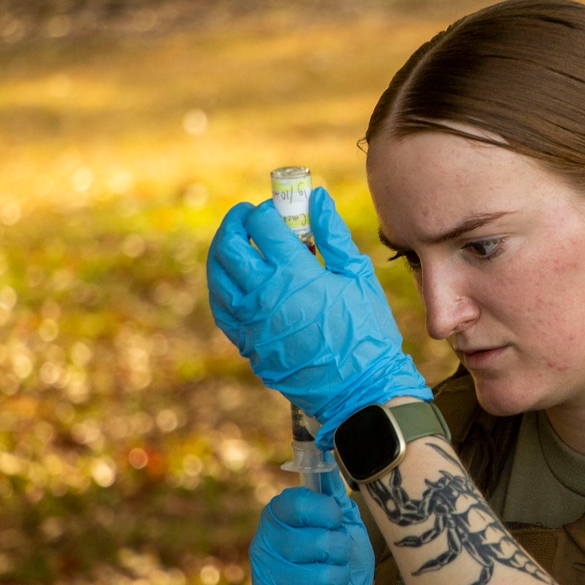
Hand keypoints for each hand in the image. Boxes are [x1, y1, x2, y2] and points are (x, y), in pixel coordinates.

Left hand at [207, 187, 431, 446]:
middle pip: (229, 246)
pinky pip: (222, 309)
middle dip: (234, 222)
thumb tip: (317, 196)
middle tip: (245, 216)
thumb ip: (333, 233)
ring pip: (217, 277)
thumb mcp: (358, 276)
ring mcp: (251, 323)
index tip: (274, 208)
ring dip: (222, 252)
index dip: (266, 210)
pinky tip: (233, 280)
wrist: (361, 388)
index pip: (263, 225)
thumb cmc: (367, 330)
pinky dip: (222, 287)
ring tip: (235, 243)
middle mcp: (264, 295)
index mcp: (295, 273)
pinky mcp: (248, 345)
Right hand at [250, 473, 374, 584]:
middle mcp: (263, 543)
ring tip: (333, 578)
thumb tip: (329, 457)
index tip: (336, 519)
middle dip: (340, 550)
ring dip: (339, 579)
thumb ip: (333, 494)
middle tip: (339, 554)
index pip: (296, 502)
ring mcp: (264, 578)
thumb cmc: (339, 561)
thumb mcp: (343, 522)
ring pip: (318, 576)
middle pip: (314, 540)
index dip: (325, 511)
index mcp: (277, 516)